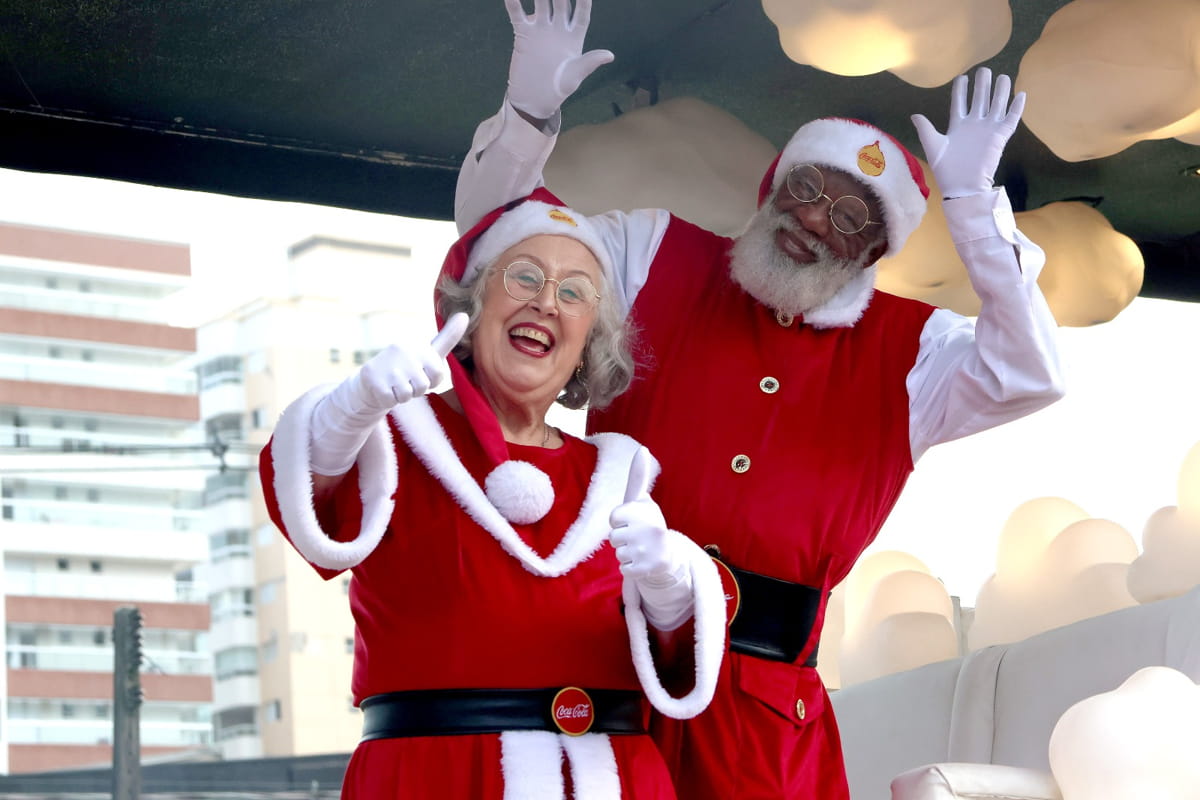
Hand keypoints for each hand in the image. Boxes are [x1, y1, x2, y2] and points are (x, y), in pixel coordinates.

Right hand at [309, 314, 467, 475]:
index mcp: (417, 346)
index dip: (430, 380)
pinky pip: (392, 401)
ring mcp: (388, 367)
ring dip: (402, 395)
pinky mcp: (375, 382)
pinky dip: (389, 400)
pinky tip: (384, 388)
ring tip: (394, 384)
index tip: (420, 373)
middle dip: (416, 389)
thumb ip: (447, 337)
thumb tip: (465, 315)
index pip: (438, 374)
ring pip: (408, 395)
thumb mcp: (429, 352)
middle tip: (404, 380)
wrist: (372, 379)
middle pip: (423, 386)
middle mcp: (402, 352)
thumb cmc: (406, 366)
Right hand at [505, 0, 613, 118]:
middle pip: (561, 3)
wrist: (533, 98)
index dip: (584, 2)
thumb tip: (610, 56)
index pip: (581, 14)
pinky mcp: (523, 34)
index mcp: (574, 38)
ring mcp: (540, 30)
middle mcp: (558, 30)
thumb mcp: (575, 76)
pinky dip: (514, 3)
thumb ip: (589, 62)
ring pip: (540, 4)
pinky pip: (518, 14)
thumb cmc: (558, 89)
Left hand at [609, 447, 680, 580]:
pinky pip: (624, 569)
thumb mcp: (642, 500)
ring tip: (640, 550)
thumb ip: (638, 476)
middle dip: (622, 539)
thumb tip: (643, 448)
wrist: (666, 554)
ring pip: (618, 553)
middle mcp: (649, 529)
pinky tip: (643, 562)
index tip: (633, 521)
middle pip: (613, 537)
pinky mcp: (647, 569)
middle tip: (638, 538)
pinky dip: (631, 568)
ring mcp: (648, 550)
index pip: (613, 518)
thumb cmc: (647, 522)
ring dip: (626, 554)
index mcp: (645, 511)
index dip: (620, 521)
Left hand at [911, 67, 1024, 197]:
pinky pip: (1011, 119)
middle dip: (982, 85)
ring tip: (1003, 76)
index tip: (962, 77)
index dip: (961, 90)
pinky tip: (1021, 94)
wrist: (963, 186)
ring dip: (1000, 91)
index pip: (959, 102)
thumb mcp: (933, 146)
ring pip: (996, 105)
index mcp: (957, 126)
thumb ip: (925, 129)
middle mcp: (974, 125)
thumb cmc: (946, 169)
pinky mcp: (1000, 137)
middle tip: (984, 70)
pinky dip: (1016, 107)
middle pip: (980, 99)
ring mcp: (988, 130)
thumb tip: (914, 115)